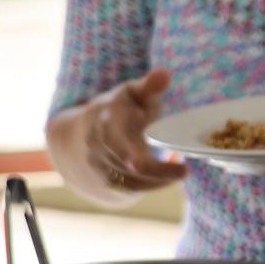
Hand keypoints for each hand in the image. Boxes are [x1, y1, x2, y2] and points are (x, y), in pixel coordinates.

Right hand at [84, 67, 186, 193]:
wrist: (79, 140)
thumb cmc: (117, 111)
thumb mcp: (131, 94)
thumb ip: (148, 86)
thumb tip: (164, 73)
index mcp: (105, 122)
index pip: (112, 138)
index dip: (125, 151)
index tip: (138, 161)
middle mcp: (99, 149)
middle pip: (128, 166)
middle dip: (157, 170)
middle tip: (185, 170)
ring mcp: (101, 169)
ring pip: (132, 182)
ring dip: (160, 178)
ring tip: (182, 170)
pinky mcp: (109, 185)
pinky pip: (133, 191)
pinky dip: (155, 185)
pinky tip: (171, 176)